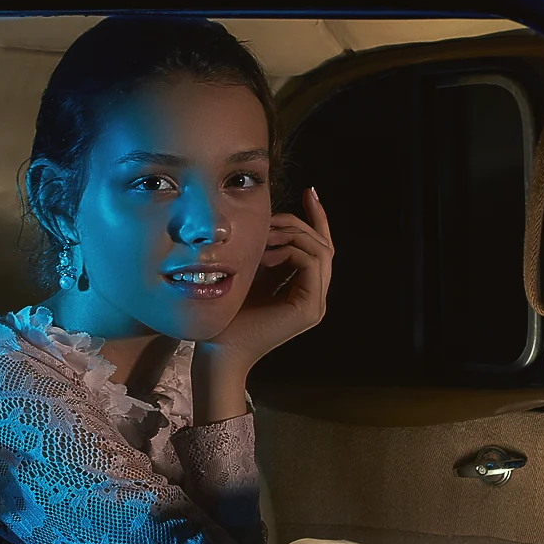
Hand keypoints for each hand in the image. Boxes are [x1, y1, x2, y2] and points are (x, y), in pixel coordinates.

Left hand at [199, 186, 334, 374]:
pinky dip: (291, 251)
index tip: (308, 192)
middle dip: (299, 224)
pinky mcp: (310, 308)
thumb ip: (269, 255)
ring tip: (265, 238)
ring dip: (293, 236)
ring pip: (321, 251)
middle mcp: (316, 296)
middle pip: (323, 245)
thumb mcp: (252, 275)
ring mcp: (316, 304)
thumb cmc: (227, 316)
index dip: (316, 218)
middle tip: (270, 218)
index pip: (319, 247)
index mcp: (304, 289)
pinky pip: (312, 265)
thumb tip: (275, 224)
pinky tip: (266, 255)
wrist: (220, 351)